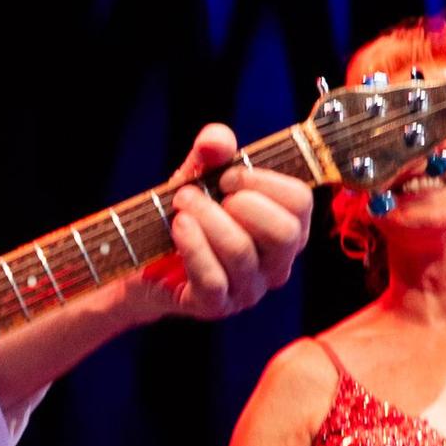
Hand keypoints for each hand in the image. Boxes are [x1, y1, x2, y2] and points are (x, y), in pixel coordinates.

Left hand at [153, 125, 313, 319]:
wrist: (145, 261)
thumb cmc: (187, 215)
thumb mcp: (200, 175)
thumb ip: (213, 151)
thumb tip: (216, 140)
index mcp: (286, 228)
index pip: (301, 203)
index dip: (265, 182)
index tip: (227, 176)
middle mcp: (275, 263)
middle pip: (285, 234)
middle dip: (244, 203)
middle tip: (206, 192)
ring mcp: (248, 289)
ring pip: (242, 252)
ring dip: (208, 218)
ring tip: (182, 203)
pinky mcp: (216, 306)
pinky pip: (213, 278)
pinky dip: (193, 246)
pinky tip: (179, 226)